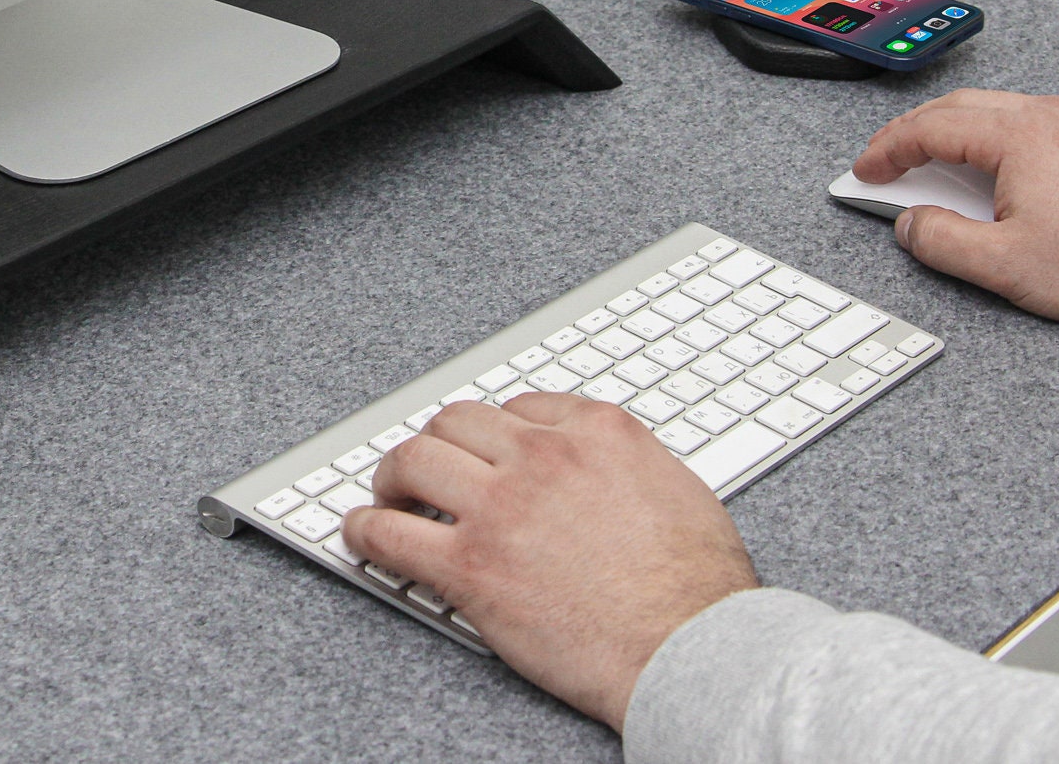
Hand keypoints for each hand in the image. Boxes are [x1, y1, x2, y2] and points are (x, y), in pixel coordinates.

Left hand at [340, 394, 756, 730]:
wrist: (691, 650)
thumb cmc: (699, 589)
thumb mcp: (679, 489)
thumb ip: (632, 465)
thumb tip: (608, 469)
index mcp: (598, 432)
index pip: (521, 408)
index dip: (492, 433)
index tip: (482, 450)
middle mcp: (544, 456)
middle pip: (458, 422)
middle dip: (437, 442)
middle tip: (425, 467)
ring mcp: (502, 507)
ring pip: (415, 459)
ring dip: (392, 475)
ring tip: (387, 493)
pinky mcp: (471, 565)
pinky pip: (392, 533)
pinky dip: (364, 530)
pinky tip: (360, 533)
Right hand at [853, 89, 1058, 328]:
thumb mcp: (1006, 265)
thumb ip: (942, 242)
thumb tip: (910, 225)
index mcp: (1016, 135)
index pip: (928, 128)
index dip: (886, 150)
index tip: (865, 172)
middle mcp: (1044, 116)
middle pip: (955, 107)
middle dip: (910, 133)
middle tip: (884, 163)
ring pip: (989, 109)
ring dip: (948, 131)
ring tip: (926, 165)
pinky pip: (1021, 121)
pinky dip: (985, 136)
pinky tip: (984, 168)